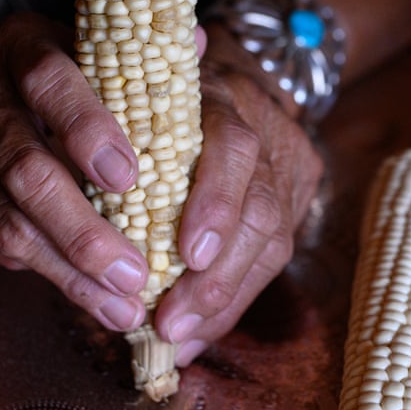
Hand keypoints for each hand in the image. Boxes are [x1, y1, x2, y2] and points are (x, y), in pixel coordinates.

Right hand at [0, 12, 149, 331]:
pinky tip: (88, 294)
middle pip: (26, 171)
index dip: (87, 130)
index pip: (49, 82)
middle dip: (85, 232)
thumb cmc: (44, 81)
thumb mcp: (81, 53)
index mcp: (20, 48)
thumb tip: (201, 42)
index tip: (130, 177)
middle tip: (137, 274)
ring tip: (122, 305)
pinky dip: (44, 272)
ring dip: (70, 270)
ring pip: (8, 221)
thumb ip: (138, 61)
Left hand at [152, 26, 324, 365]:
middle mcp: (262, 135)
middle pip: (261, 211)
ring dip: (223, 300)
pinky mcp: (291, 199)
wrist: (223, 72)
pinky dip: (229, 303)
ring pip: (272, 244)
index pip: (234, 146)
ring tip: (181, 337)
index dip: (217, 201)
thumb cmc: (154, 85)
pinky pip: (268, 261)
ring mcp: (284, 170)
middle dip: (217, 278)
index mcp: (220, 97)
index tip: (189, 254)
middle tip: (170, 322)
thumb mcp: (133, 83)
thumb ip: (123, 100)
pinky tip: (198, 332)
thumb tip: (120, 133)